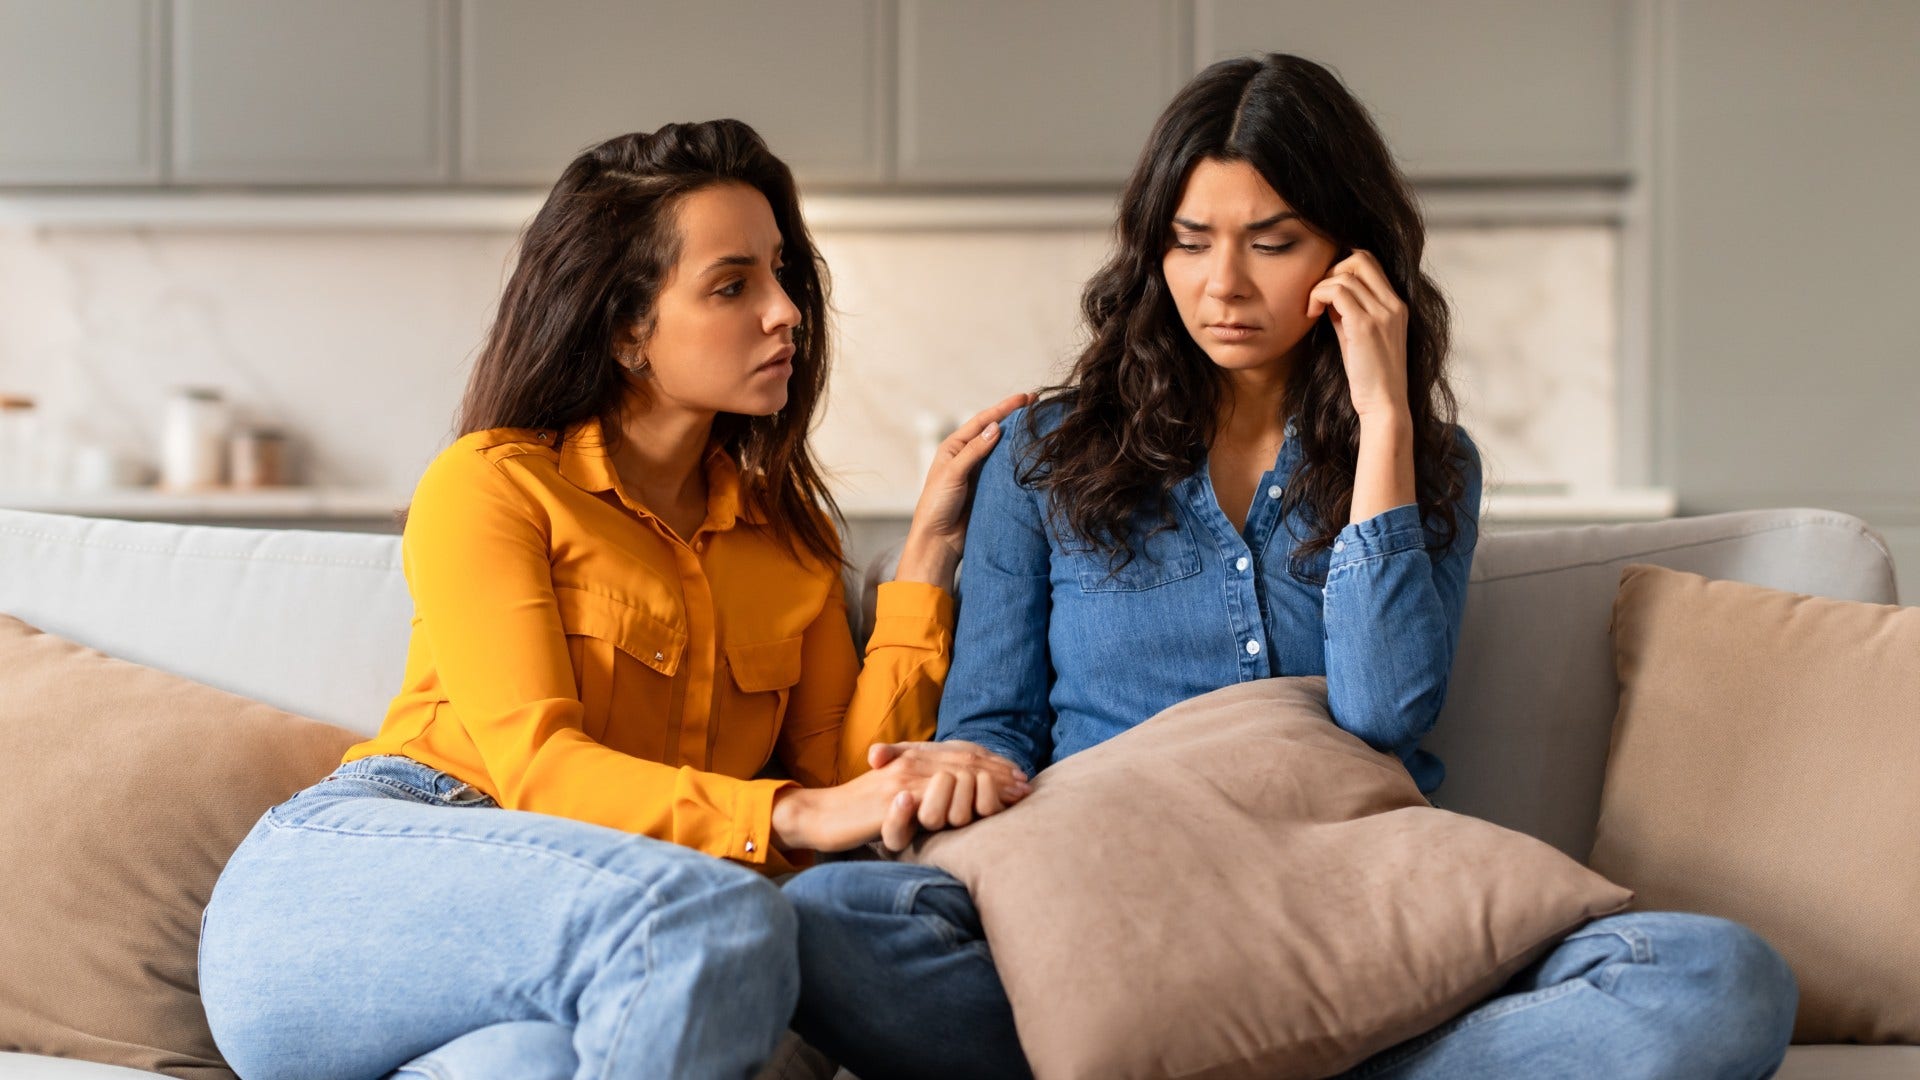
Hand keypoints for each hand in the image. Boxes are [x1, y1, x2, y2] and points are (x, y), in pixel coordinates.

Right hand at [770, 741, 1031, 853]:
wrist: (825, 815)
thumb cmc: (864, 811)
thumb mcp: (901, 795)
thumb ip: (928, 789)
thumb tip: (965, 793)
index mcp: (914, 758)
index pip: (962, 753)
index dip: (993, 764)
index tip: (1019, 777)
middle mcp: (910, 762)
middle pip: (964, 762)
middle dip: (998, 775)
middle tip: (1024, 788)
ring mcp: (900, 780)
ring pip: (952, 777)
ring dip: (985, 786)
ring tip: (1010, 796)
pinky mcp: (890, 800)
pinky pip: (926, 798)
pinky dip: (953, 801)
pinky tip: (974, 808)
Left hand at [895, 392, 1033, 588]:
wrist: (939, 541)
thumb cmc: (937, 506)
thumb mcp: (953, 474)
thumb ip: (974, 451)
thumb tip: (995, 427)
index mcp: (954, 447)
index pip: (983, 421)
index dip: (1004, 408)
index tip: (1025, 398)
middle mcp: (968, 456)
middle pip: (995, 432)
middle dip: (1015, 418)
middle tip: (1038, 405)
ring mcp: (980, 473)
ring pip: (1003, 450)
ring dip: (1019, 438)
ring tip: (1040, 425)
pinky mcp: (989, 489)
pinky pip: (1007, 471)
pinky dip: (1018, 461)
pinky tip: (1032, 455)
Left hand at [1305, 250, 1410, 422]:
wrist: (1384, 404)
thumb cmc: (1369, 375)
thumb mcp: (1359, 336)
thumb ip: (1349, 311)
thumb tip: (1328, 293)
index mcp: (1396, 305)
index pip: (1369, 262)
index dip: (1342, 268)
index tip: (1326, 292)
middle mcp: (1393, 304)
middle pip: (1360, 257)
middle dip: (1331, 270)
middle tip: (1318, 296)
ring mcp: (1382, 313)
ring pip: (1345, 273)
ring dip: (1320, 287)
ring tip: (1312, 310)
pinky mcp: (1365, 325)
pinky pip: (1337, 291)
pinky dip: (1318, 296)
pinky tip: (1311, 315)